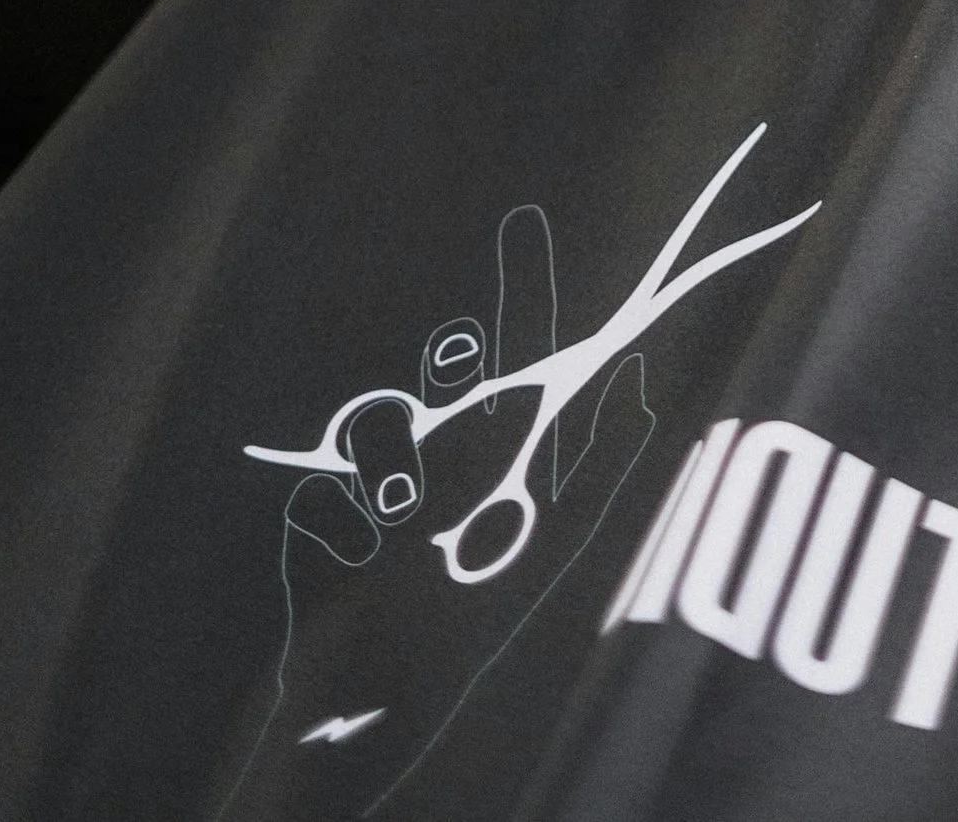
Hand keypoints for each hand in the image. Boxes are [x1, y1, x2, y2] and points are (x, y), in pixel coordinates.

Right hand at [217, 208, 656, 818]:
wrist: (382, 733)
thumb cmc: (473, 646)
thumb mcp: (555, 558)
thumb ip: (598, 472)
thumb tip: (638, 384)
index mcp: (497, 465)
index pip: (515, 362)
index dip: (519, 291)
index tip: (525, 224)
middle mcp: (438, 468)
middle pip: (439, 378)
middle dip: (449, 361)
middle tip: (462, 361)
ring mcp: (374, 498)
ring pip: (375, 421)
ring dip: (388, 454)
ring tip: (405, 512)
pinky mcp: (319, 535)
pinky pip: (321, 497)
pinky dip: (341, 527)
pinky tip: (364, 562)